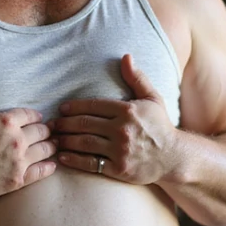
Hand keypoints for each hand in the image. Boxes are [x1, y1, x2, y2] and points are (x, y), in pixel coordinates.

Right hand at [0, 61, 56, 198]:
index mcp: (7, 122)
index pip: (30, 115)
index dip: (34, 116)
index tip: (38, 118)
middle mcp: (17, 141)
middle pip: (41, 132)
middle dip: (45, 130)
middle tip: (48, 131)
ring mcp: (19, 162)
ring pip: (45, 150)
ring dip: (50, 146)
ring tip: (54, 144)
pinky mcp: (18, 180)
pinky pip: (41, 172)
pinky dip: (48, 167)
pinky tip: (52, 164)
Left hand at [49, 54, 177, 184]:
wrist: (174, 157)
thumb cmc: (160, 126)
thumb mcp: (152, 98)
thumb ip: (137, 78)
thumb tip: (126, 56)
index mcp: (127, 110)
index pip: (93, 105)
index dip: (74, 106)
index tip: (62, 108)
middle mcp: (122, 129)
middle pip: (84, 124)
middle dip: (64, 123)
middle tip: (51, 125)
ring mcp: (120, 150)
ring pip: (84, 143)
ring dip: (65, 140)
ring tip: (53, 139)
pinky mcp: (119, 169)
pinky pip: (91, 164)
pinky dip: (74, 160)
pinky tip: (62, 156)